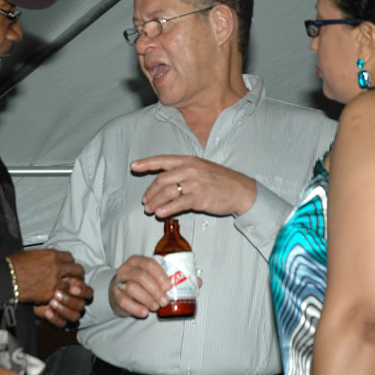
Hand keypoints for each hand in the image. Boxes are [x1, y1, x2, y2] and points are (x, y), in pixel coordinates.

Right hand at [8, 249, 84, 303]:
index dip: (70, 262)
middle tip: (75, 278)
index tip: (68, 266)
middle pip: (77, 270)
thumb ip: (43, 255)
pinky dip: (60, 296)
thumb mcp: (31, 254)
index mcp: (52, 255)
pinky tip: (56, 296)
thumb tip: (46, 258)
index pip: (70, 257)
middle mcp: (56, 267)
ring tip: (67, 290)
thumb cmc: (13, 265)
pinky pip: (61, 295)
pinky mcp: (50, 294)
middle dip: (77, 274)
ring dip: (69, 287)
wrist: (7, 278)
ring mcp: (55, 281)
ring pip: (72, 285)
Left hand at [34, 276, 93, 327]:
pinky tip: (47, 311)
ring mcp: (69, 312)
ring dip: (63, 309)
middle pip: (81, 305)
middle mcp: (76, 302)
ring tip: (51, 302)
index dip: (83, 292)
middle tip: (56, 293)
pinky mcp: (60, 320)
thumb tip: (70, 278)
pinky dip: (55, 318)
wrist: (31, 287)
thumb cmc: (44, 278)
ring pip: (75, 316)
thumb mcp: (54, 273)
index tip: (72, 288)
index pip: (89, 293)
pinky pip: (62, 324)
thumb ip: (65, 274)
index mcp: (78, 290)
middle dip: (69, 299)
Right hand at [108, 255, 170, 317]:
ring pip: (132, 288)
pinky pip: (125, 302)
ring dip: (147, 299)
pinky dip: (137, 308)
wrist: (117, 292)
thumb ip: (157, 278)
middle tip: (165, 301)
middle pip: (142, 277)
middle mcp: (126, 269)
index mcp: (136, 261)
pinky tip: (145, 312)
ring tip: (156, 307)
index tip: (169, 287)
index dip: (161, 276)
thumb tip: (175, 288)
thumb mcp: (147, 276)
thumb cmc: (137, 284)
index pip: (149, 264)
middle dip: (156, 290)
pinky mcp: (115, 296)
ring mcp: (118, 282)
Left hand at [130, 155, 256, 217]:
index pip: (162, 160)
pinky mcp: (199, 197)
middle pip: (161, 180)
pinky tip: (160, 214)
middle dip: (150, 192)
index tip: (134, 167)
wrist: (240, 190)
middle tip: (145, 202)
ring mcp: (194, 183)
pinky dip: (167, 209)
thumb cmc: (219, 180)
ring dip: (155, 202)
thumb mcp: (200, 168)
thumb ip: (182, 172)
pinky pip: (178, 204)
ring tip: (149, 210)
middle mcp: (189, 169)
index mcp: (188, 160)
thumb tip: (163, 182)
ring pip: (167, 193)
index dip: (146, 163)